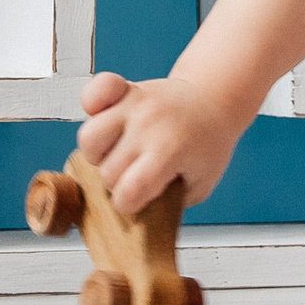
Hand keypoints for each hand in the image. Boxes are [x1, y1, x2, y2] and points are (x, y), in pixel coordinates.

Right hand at [76, 72, 245, 215]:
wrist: (215, 100)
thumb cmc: (207, 145)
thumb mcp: (201, 184)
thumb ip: (170, 203)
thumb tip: (136, 216)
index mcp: (170, 150)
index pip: (129, 191)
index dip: (127, 205)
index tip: (136, 201)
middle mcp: (149, 125)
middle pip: (107, 171)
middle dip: (117, 183)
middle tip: (137, 175)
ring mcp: (135, 104)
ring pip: (89, 137)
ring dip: (98, 153)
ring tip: (118, 152)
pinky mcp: (126, 89)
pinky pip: (94, 92)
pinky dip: (92, 103)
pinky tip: (105, 115)